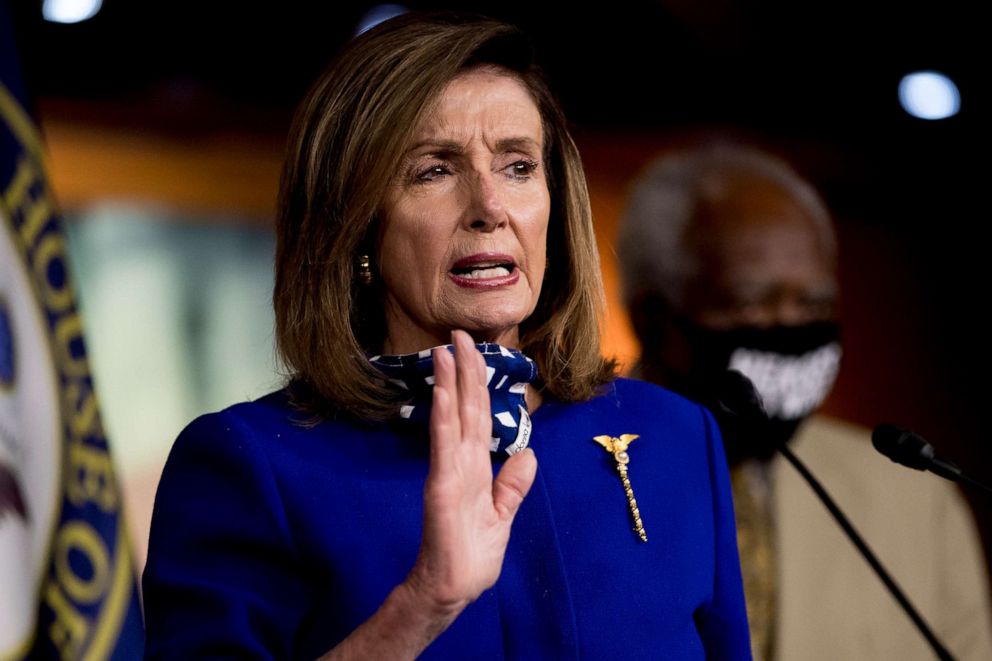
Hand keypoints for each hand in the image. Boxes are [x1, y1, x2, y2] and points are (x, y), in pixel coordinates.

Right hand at [406, 330, 537, 615]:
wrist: (454, 588)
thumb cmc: (474, 555)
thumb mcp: (503, 515)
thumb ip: (513, 485)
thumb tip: (527, 453)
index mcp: (477, 467)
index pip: (478, 416)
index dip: (477, 384)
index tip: (475, 354)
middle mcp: (461, 461)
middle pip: (466, 407)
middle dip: (464, 369)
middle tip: (458, 334)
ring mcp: (450, 469)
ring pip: (453, 416)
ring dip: (451, 382)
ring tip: (446, 349)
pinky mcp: (443, 483)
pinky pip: (445, 442)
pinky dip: (445, 415)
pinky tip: (445, 390)